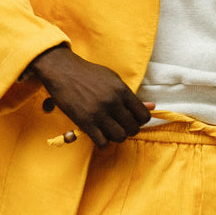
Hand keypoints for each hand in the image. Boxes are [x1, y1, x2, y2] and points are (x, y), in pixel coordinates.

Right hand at [28, 45, 153, 147]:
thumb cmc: (89, 75)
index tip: (131, 119)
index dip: (140, 121)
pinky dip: (103, 143)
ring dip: (116, 137)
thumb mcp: (112, 79)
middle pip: (133, 129)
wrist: (62, 71)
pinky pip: (103, 143)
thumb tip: (153, 107)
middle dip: (128, 130)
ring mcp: (99, 113)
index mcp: (121, 90)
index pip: (143, 116)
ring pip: (120, 137)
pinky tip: (99, 135)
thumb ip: (130, 96)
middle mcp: (112, 102)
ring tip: (110, 131)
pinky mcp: (85, 123)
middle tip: (119, 125)